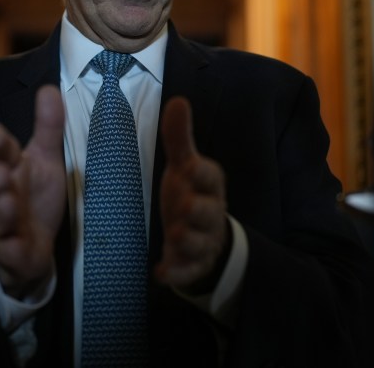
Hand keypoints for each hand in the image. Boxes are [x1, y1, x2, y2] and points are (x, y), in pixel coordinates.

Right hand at [0, 85, 65, 297]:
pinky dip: (9, 248)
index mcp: (11, 169)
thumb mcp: (47, 160)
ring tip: (7, 202)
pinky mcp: (12, 252)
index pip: (3, 153)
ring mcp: (5, 224)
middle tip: (0, 170)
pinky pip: (8, 251)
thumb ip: (48, 127)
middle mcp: (2, 194)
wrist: (33, 248)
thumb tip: (48, 88)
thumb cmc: (36, 197)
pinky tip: (12, 245)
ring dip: (0, 210)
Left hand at [156, 95, 229, 293]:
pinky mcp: (193, 265)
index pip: (212, 177)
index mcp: (209, 186)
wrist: (205, 238)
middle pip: (209, 212)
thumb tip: (178, 100)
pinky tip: (161, 273)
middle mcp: (210, 213)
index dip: (202, 172)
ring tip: (173, 237)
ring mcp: (203, 241)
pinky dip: (176, 273)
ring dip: (187, 240)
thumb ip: (179, 138)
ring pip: (200, 243)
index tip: (189, 166)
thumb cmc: (191, 193)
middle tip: (183, 206)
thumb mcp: (184, 166)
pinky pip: (188, 271)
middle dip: (197, 210)